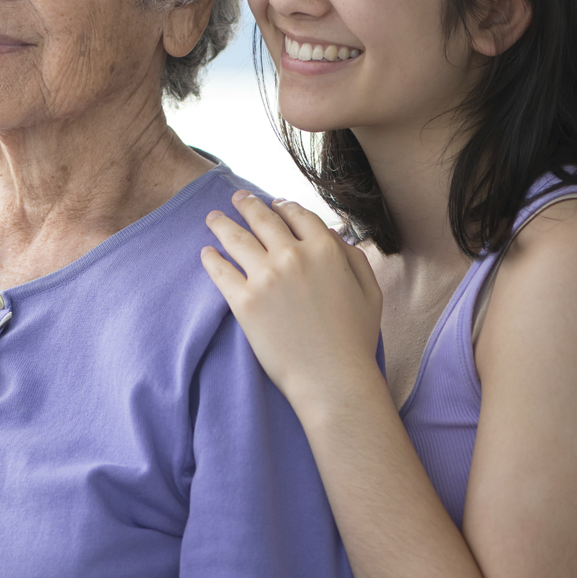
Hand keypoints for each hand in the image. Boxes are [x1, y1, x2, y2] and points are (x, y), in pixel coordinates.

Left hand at [201, 192, 383, 411]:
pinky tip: (206, 253)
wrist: (332, 379)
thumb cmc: (355, 340)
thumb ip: (352, 257)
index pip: (297, 214)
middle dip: (247, 204)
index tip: (274, 204)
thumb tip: (333, 235)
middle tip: (236, 198)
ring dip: (222, 222)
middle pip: (262, 219)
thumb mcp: (370, 291)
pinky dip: (210, 258)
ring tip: (213, 217)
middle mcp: (293, 256)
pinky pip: (220, 271)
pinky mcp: (244, 302)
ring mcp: (265, 277)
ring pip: (235, 237)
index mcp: (325, 250)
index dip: (283, 205)